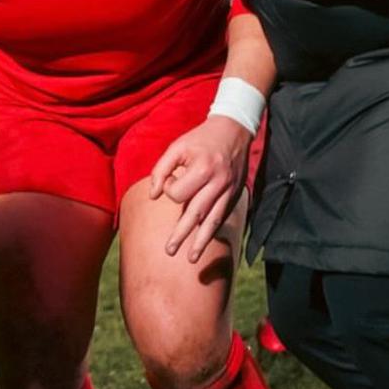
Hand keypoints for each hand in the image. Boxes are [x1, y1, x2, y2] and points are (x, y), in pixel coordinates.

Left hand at [149, 116, 250, 262]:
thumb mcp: (178, 146)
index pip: (179, 193)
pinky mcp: (235, 194)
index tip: (171, 179)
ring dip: (201, 241)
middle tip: (169, 251)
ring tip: (192, 258)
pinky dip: (214, 231)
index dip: (169, 189)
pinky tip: (205, 241)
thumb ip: (162, 169)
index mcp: (202, 168)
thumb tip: (153, 196)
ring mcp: (229, 190)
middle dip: (182, 234)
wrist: (234, 129)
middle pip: (196, 213)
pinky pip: (223, 217)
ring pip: (213, 221)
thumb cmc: (201, 138)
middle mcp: (218, 182)